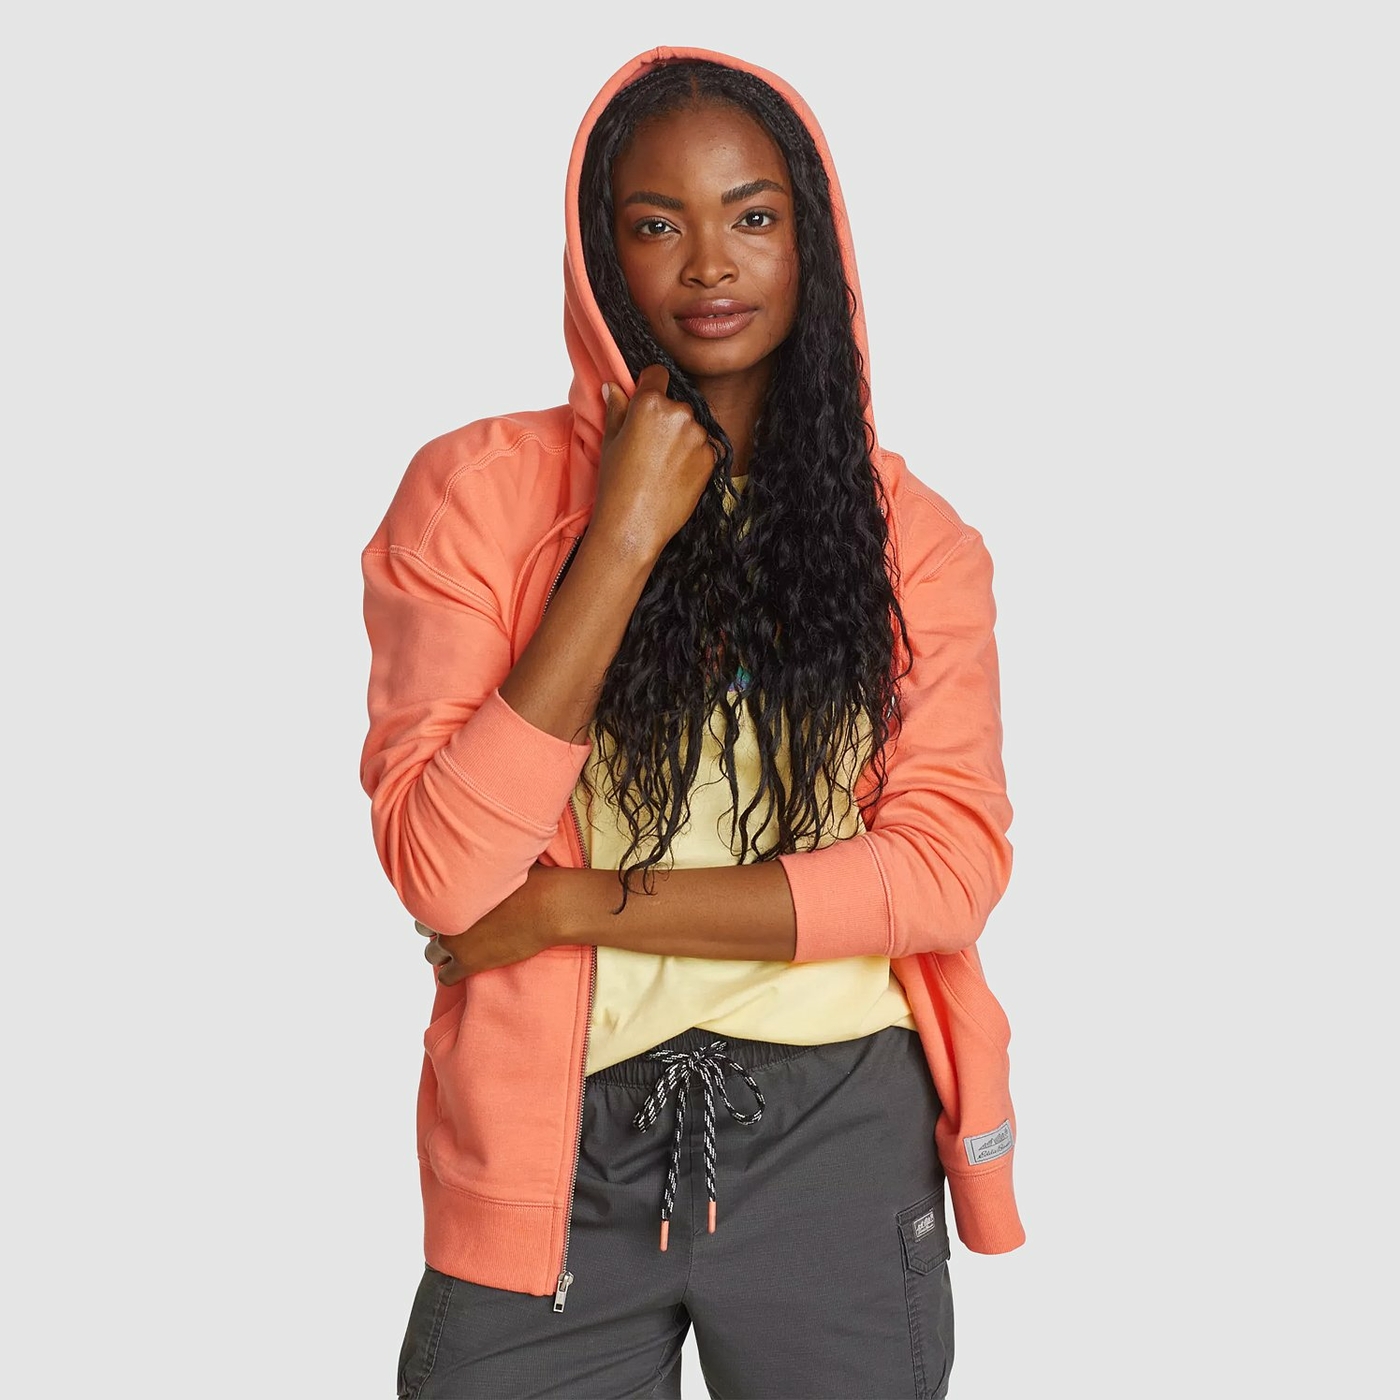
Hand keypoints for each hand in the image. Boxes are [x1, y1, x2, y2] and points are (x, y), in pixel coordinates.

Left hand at [416, 863, 561, 984]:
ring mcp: (456, 944)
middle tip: (455, 927)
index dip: (438, 906)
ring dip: (442, 952)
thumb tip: (488, 847)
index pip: (425, 902)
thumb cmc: (532, 880)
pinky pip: (446, 978)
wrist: (549, 907)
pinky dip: (452, 973)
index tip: (451, 907)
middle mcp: (446, 917)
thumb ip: (484, 863)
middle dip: (437, 928)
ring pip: (431, 955)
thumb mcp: (503, 863)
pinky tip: (463, 968)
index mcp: (450, 891)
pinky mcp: (469, 964)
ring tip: (459, 949)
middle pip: (423, 929)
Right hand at [593, 364, 716, 559]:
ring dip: (680, 437)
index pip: (658, 374)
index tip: (645, 400)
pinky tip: (673, 474)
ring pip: (690, 426)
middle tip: (648, 445)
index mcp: (651, 403)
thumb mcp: (610, 440)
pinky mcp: (711, 458)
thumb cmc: (616, 484)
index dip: (650, 386)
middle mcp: (679, 413)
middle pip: (676, 403)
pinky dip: (692, 456)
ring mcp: (698, 436)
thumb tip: (615, 386)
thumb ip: (617, 407)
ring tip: (660, 464)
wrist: (635, 525)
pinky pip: (702, 447)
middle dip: (665, 417)